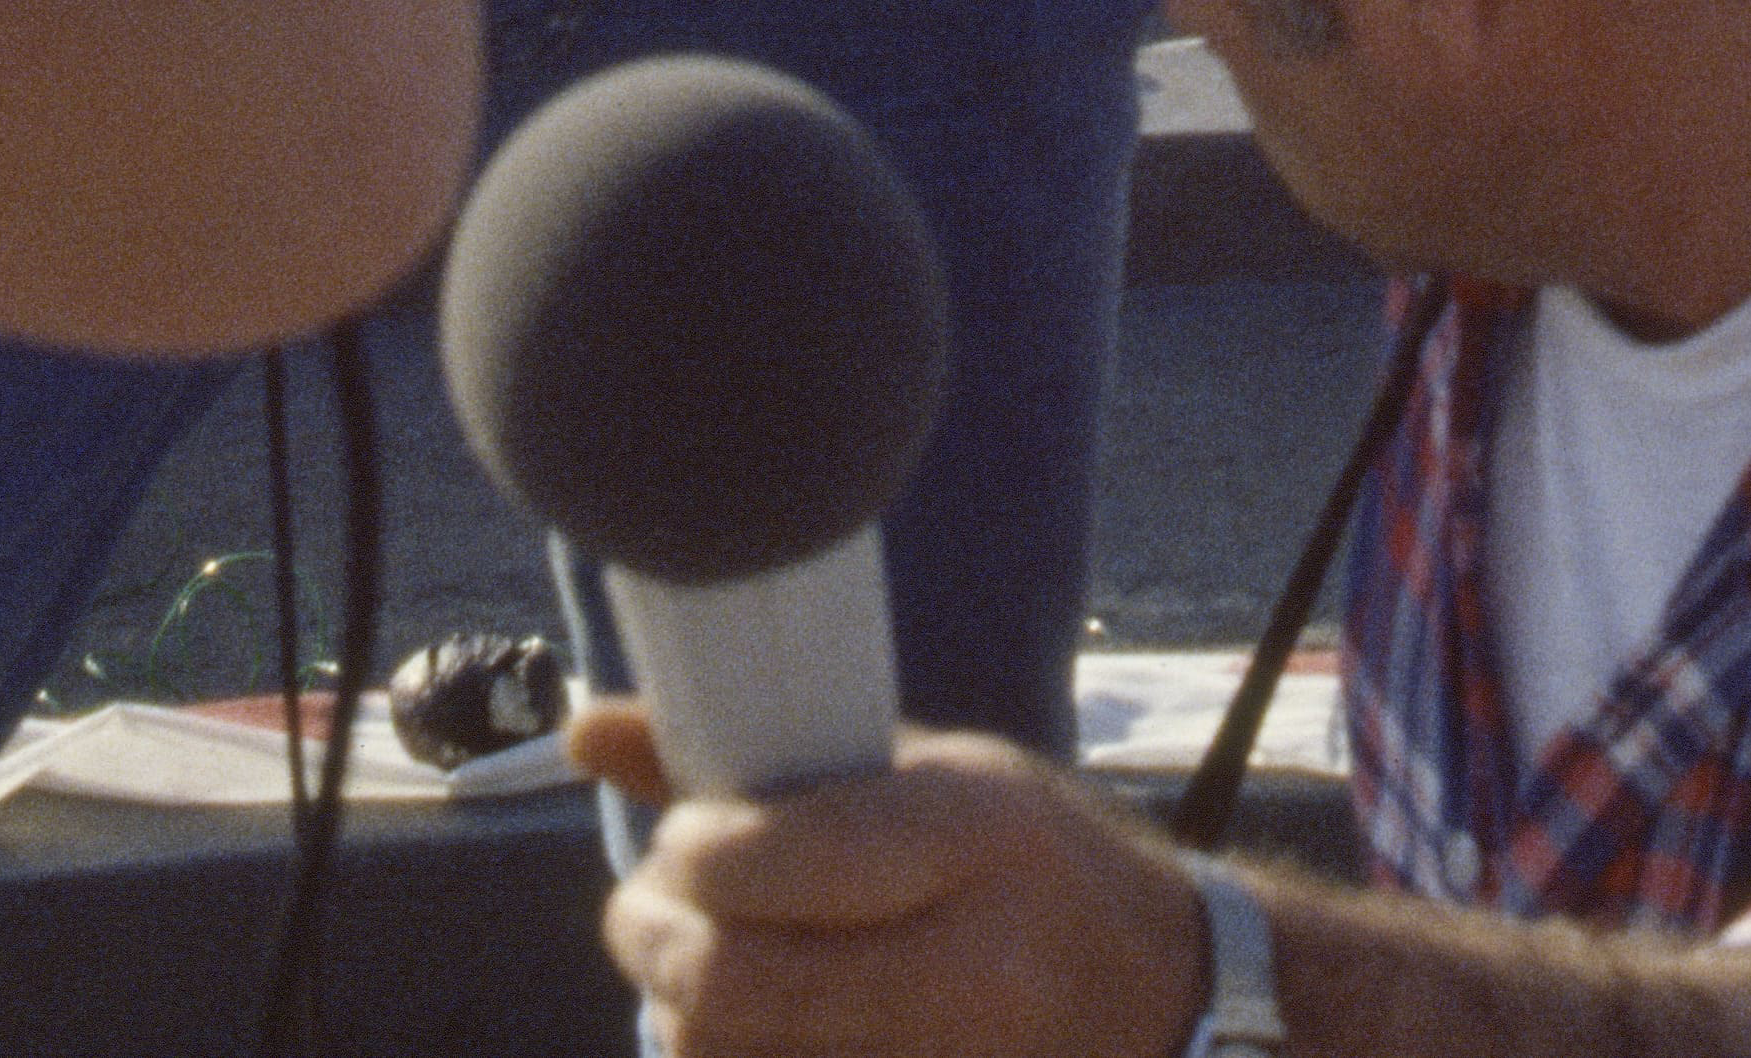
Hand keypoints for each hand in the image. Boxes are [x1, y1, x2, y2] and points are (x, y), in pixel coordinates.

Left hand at [571, 705, 1209, 1057]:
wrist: (1166, 995)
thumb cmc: (1034, 861)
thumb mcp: (930, 772)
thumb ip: (765, 757)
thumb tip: (584, 726)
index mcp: (969, 838)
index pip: (769, 862)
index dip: (689, 857)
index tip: (681, 844)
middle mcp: (968, 965)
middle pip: (734, 986)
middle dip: (654, 947)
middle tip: (643, 915)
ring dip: (683, 1017)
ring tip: (697, 968)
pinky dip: (738, 1056)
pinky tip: (748, 1027)